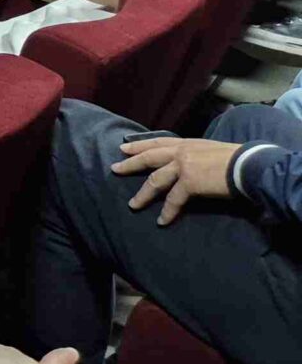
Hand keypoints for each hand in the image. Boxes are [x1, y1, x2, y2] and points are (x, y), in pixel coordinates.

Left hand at [113, 135, 242, 223]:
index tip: (124, 147)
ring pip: (155, 180)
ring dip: (143, 194)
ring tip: (133, 205)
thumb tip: (195, 165)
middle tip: (115, 168)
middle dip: (130, 163)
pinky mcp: (189, 182)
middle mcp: (181, 151)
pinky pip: (173, 199)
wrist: (248, 166)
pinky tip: (162, 221)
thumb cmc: (238, 159)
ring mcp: (183, 166)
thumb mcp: (212, 151)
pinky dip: (167, 211)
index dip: (140, 145)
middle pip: (149, 157)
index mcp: (187, 143)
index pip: (158, 142)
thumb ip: (198, 156)